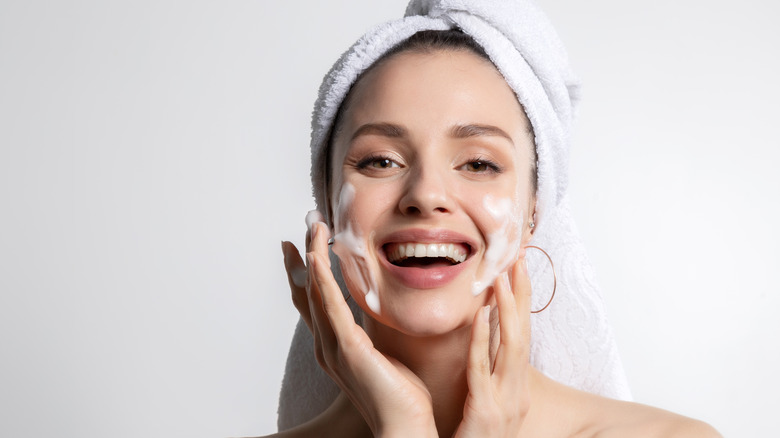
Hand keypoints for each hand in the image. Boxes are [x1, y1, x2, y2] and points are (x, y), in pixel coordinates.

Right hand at [281, 221, 437, 437]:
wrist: (403, 426)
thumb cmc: (402, 396)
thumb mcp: (388, 352)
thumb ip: (379, 331)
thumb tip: (385, 308)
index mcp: (338, 345)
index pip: (318, 300)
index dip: (310, 270)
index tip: (305, 243)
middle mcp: (328, 344)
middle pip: (311, 290)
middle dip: (308, 253)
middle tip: (308, 221)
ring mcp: (334, 346)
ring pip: (318, 291)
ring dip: (314, 255)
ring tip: (313, 226)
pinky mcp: (348, 348)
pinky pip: (330, 306)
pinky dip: (322, 279)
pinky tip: (316, 257)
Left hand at [454, 257, 531, 437]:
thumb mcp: (487, 403)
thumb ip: (487, 373)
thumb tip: (481, 338)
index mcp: (515, 387)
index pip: (520, 334)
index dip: (521, 300)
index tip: (517, 266)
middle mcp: (516, 392)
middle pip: (522, 334)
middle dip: (521, 295)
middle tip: (517, 258)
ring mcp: (505, 403)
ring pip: (510, 348)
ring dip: (506, 311)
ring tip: (501, 277)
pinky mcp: (486, 415)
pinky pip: (483, 373)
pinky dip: (482, 343)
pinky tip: (480, 319)